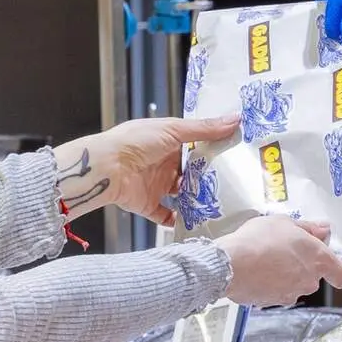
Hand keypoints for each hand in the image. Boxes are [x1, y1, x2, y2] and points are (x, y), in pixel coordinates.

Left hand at [53, 115, 239, 223]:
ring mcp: (156, 185)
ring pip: (182, 195)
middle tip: (233, 183)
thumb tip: (235, 120)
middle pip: (191, 173)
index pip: (196, 148)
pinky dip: (178, 220)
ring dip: (197, 199)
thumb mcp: (174, 130)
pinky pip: (167, 215)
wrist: (106, 168)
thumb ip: (205, 129)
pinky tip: (194, 221)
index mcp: (168, 143)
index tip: (235, 156)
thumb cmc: (134, 142)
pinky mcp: (149, 204)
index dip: (214, 151)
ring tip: (219, 203)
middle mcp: (163, 164)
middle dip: (209, 179)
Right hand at [215, 216, 341, 305]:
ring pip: (294, 284)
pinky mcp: (271, 303)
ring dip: (286, 274)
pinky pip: (276, 291)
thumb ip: (308, 228)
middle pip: (314, 275)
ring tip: (266, 257)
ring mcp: (290, 294)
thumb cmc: (259, 239)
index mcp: (318, 260)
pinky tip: (256, 270)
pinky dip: (269, 283)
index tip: (340, 267)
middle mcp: (309, 281)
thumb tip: (324, 230)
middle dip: (304, 264)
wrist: (229, 265)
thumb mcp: (285, 223)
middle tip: (287, 248)